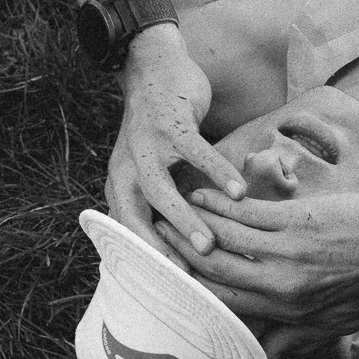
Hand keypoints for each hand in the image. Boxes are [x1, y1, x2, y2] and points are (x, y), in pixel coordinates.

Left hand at [105, 28, 244, 256]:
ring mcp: (145, 145)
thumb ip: (164, 203)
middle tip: (190, 278)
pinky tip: (238, 189)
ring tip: (211, 242)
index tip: (177, 290)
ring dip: (185, 217)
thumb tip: (189, 247)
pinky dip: (216, 171)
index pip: (130, 233)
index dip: (151, 262)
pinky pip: (194, 152)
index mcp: (120, 186)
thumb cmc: (161, 131)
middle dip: (163, 250)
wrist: (154, 69)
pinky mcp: (170, 123)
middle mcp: (125, 169)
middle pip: (138, 219)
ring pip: (161, 190)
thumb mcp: (154, 170)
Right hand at [155, 189, 358, 322]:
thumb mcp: (336, 321)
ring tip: (166, 211)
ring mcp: (286, 252)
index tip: (164, 277)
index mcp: (286, 310)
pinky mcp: (296, 221)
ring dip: (188, 224)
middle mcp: (279, 285)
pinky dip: (216, 204)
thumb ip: (295, 337)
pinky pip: (243, 214)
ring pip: (221, 239)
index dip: (188, 290)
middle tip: (151, 237)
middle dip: (177, 254)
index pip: (223, 304)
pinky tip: (199, 194)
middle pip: (212, 270)